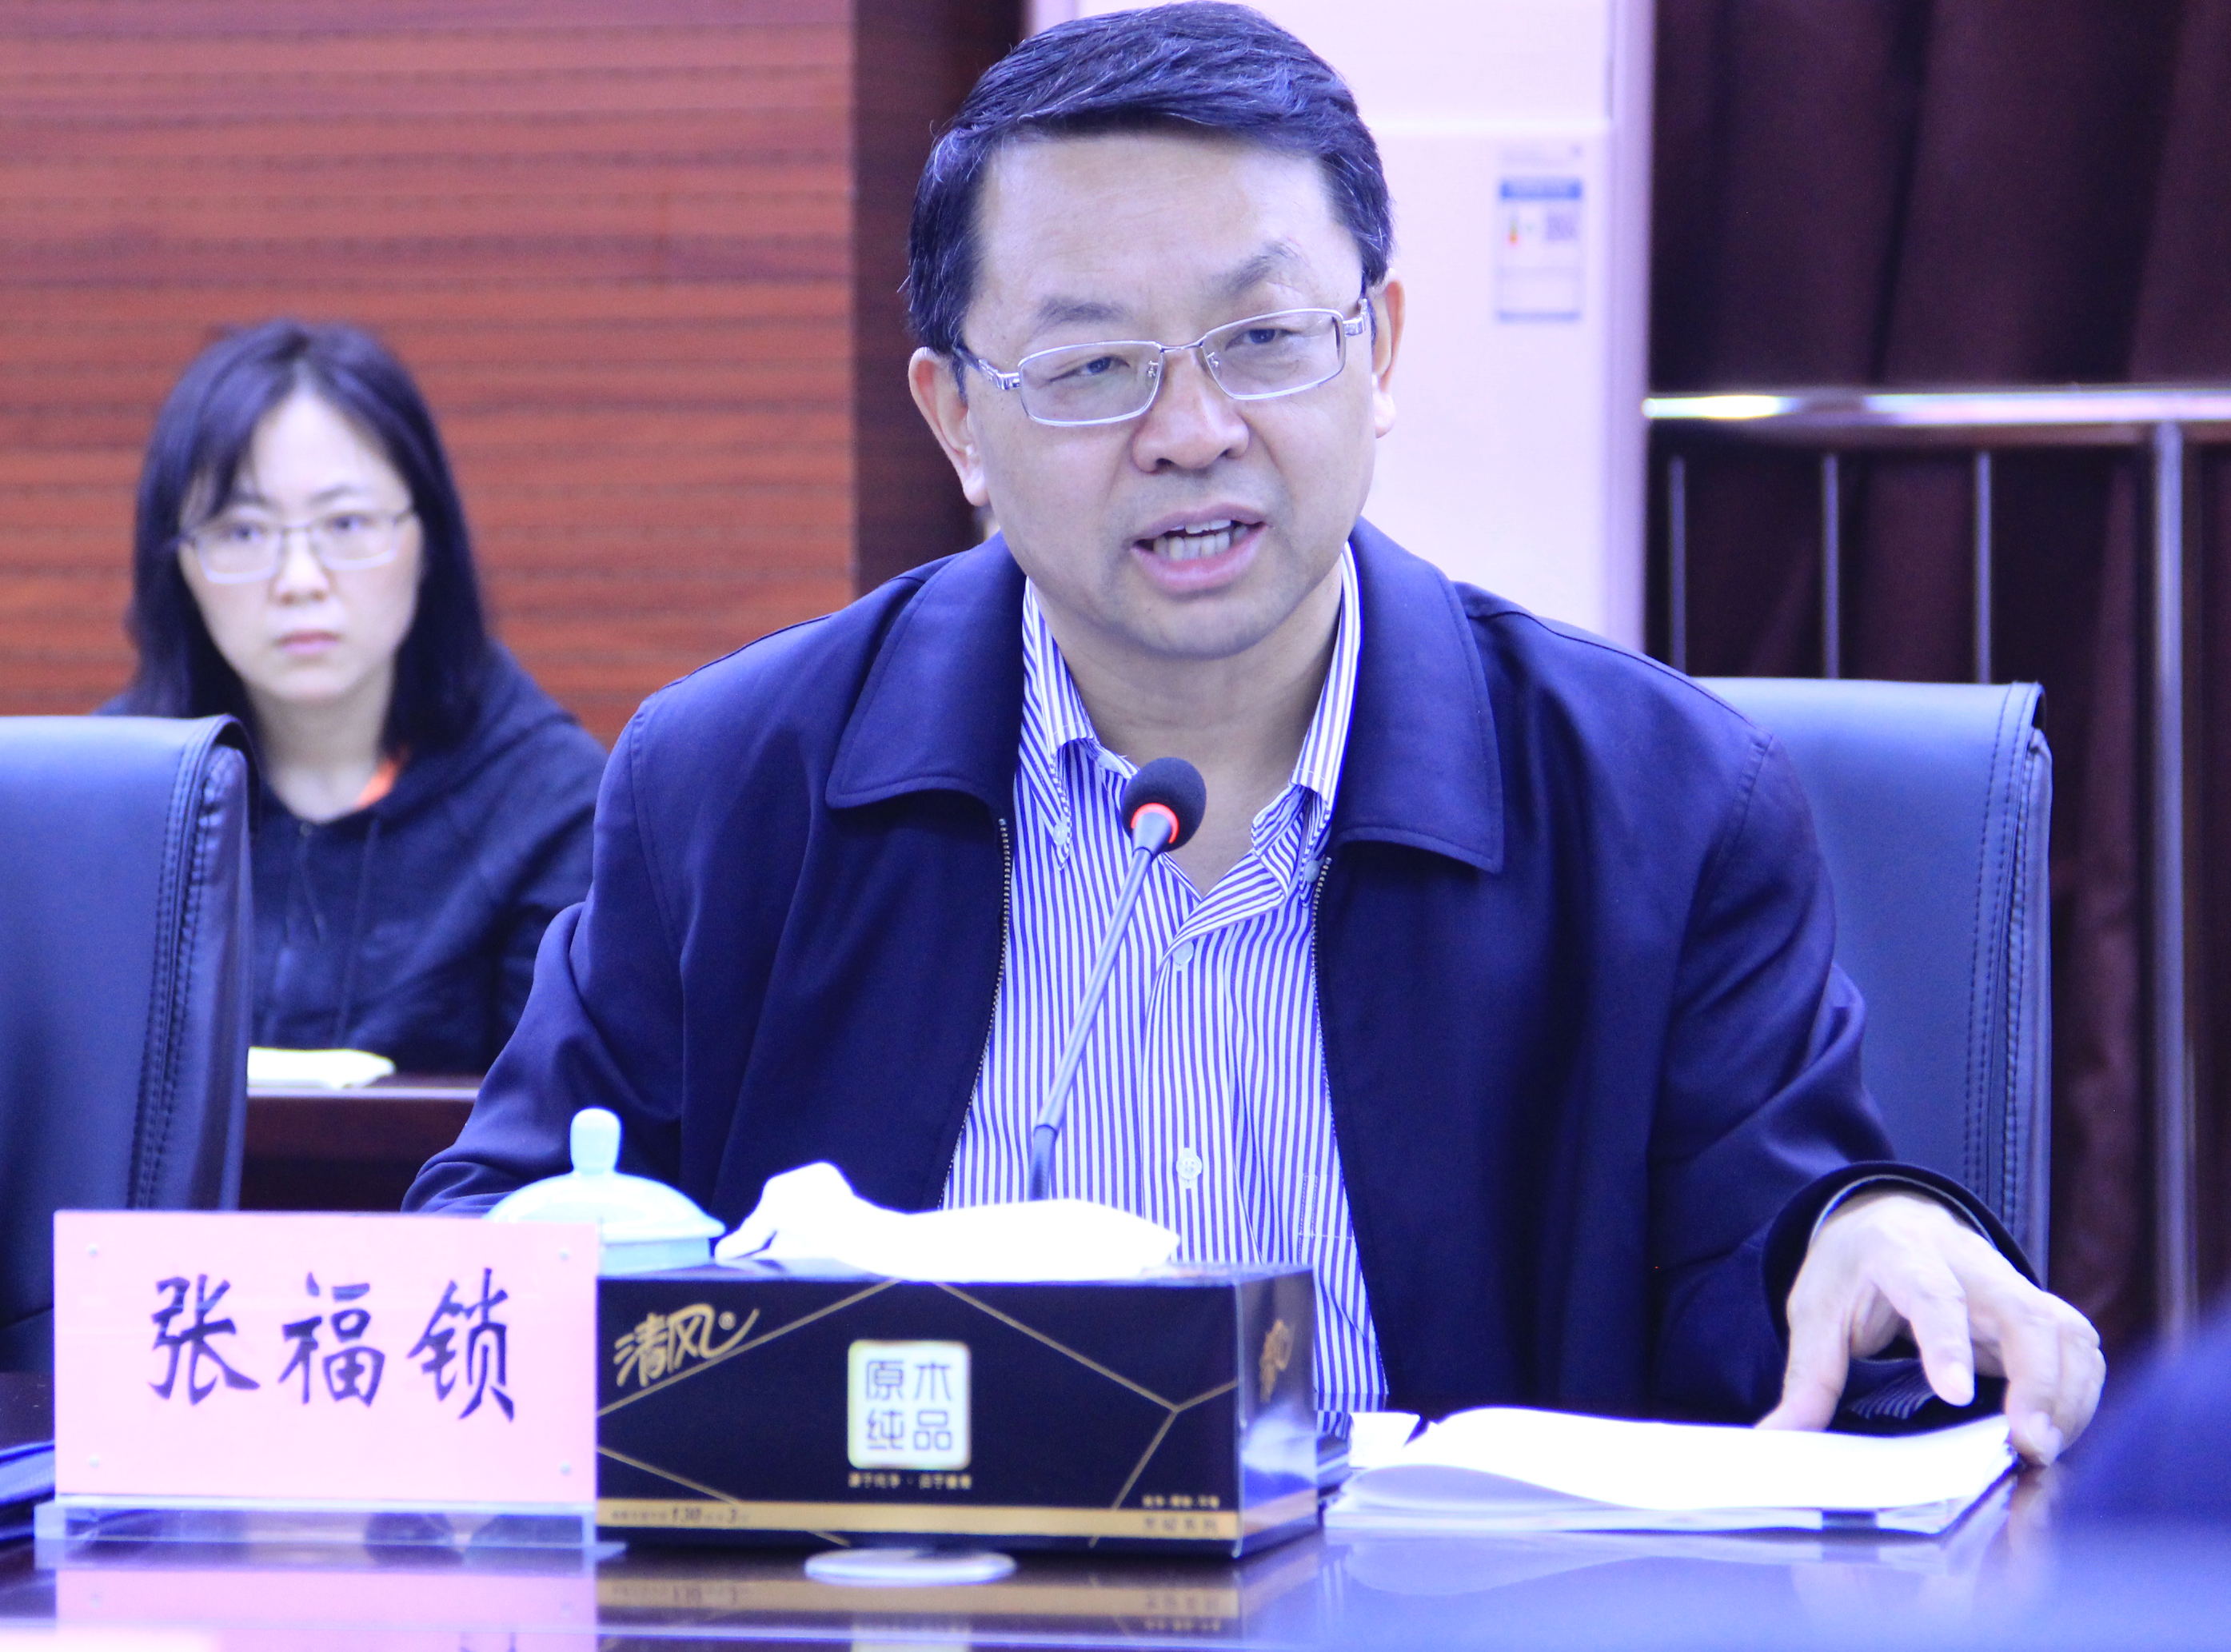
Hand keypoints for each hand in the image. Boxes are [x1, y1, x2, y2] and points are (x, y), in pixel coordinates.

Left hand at [1758, 1189, 2102, 1463]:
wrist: (1889, 1218)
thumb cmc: (1852, 1268)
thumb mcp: (1814, 1312)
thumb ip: (1807, 1376)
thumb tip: (1777, 1438)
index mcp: (1901, 1256)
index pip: (1931, 1296)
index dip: (1948, 1344)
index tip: (1955, 1393)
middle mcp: (1969, 1265)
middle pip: (2022, 1313)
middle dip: (2036, 1380)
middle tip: (2026, 1443)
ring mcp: (2011, 1284)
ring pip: (2063, 1329)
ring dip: (2067, 1393)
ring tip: (2042, 1449)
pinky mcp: (2038, 1308)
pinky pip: (2078, 1345)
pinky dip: (2082, 1390)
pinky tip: (2060, 1429)